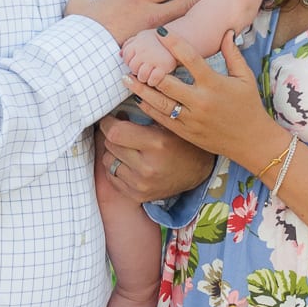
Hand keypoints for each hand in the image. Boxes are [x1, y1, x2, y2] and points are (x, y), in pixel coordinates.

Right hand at [65, 0, 203, 46]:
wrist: (81, 57)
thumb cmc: (82, 29)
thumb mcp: (80, 1)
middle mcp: (151, 14)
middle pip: (187, 2)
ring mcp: (155, 35)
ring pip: (186, 24)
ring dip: (201, 19)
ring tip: (216, 15)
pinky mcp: (153, 53)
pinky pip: (177, 45)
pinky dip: (192, 41)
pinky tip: (203, 42)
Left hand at [98, 113, 215, 201]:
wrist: (199, 172)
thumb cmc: (183, 143)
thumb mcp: (168, 123)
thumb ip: (144, 114)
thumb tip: (117, 110)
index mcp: (156, 144)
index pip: (115, 132)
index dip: (108, 123)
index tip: (110, 118)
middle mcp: (147, 167)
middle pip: (110, 145)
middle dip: (112, 135)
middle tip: (121, 130)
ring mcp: (141, 184)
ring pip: (108, 161)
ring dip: (113, 151)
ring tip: (126, 147)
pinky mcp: (138, 195)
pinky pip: (112, 177)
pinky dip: (116, 167)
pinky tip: (127, 161)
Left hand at [121, 30, 176, 85]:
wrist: (178, 38)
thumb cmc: (157, 40)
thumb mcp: (142, 37)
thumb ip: (129, 44)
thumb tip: (119, 54)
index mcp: (137, 43)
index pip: (125, 57)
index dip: (130, 62)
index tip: (138, 62)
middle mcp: (144, 51)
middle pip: (133, 68)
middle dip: (137, 70)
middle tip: (144, 68)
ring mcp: (154, 59)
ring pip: (141, 76)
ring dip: (145, 78)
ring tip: (149, 74)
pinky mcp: (164, 67)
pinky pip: (153, 80)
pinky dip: (153, 81)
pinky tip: (156, 77)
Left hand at [124, 30, 276, 166]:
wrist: (252, 142)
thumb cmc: (250, 106)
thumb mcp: (246, 77)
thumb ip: (233, 54)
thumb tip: (227, 31)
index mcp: (214, 84)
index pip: (190, 58)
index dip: (173, 43)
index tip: (159, 31)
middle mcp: (200, 101)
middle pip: (167, 82)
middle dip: (148, 69)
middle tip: (132, 57)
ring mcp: (191, 119)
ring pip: (159, 103)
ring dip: (140, 90)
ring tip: (126, 78)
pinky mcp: (186, 133)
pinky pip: (162, 119)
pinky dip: (148, 108)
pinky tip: (138, 99)